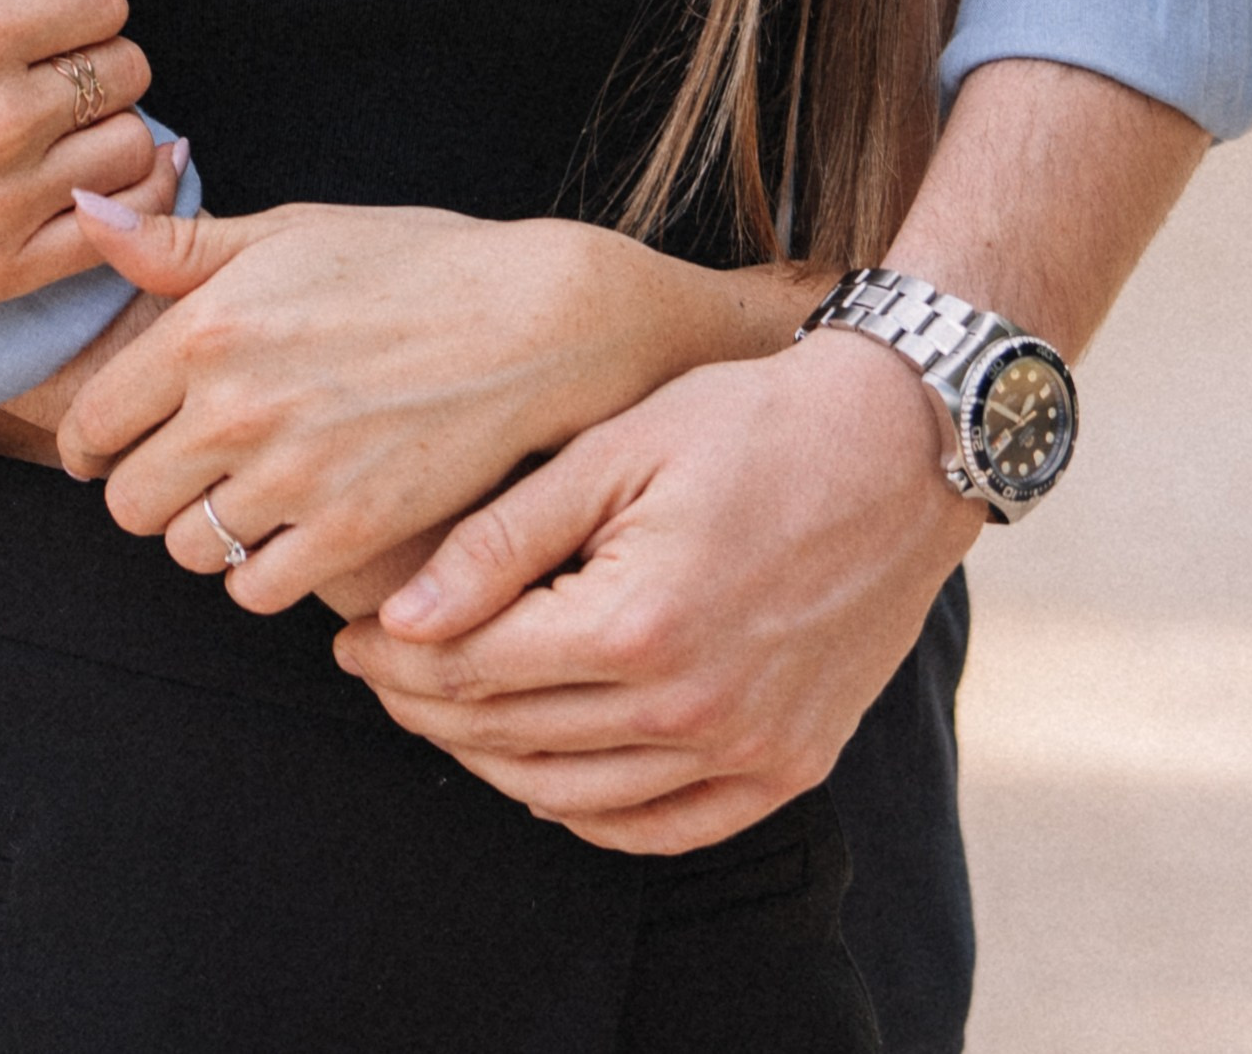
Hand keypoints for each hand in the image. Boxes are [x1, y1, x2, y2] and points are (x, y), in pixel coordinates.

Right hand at [0, 0, 158, 331]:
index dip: (81, 6)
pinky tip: (84, 188)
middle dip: (96, 66)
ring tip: (58, 139)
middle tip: (49, 82)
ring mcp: (3, 200)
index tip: (49, 25)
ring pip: (137, 147)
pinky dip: (122, 205)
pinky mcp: (3, 272)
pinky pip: (122, 228)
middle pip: (129, 69)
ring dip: (107, 137)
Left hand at [56, 196, 773, 617]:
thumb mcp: (289, 232)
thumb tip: (86, 212)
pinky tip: (293, 533)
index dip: (92, 443)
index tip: (111, 448)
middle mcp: (236, 406)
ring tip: (245, 500)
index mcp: (207, 326)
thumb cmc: (410, 265)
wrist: (533, 320)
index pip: (93, 422)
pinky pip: (257, 591)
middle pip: (130, 504)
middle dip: (150, 492)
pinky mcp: (351, 532)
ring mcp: (294, 476)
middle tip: (185, 475)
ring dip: (208, 535)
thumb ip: (176, 243)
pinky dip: (265, 573)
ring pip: (190, 552)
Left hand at [334, 332, 974, 850]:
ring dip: (494, 763)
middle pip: (512, 739)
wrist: (900, 443)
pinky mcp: (791, 765)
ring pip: (576, 798)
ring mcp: (749, 748)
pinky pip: (667, 830)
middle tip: (381, 674)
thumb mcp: (615, 449)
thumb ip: (504, 539)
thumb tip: (402, 618)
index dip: (394, 662)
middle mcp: (692, 707)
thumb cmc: (749, 421)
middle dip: (425, 710)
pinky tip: (550, 776)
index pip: (472, 673)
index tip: (351, 641)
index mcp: (636, 623)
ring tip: (447, 715)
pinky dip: (593, 816)